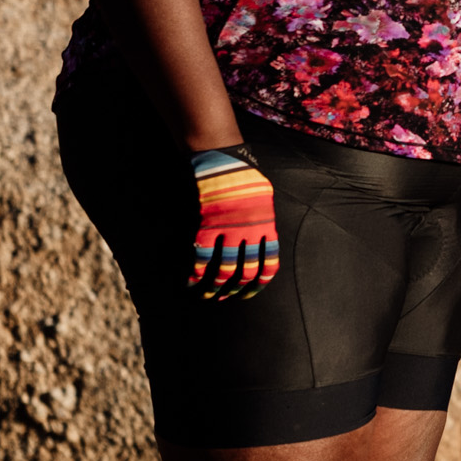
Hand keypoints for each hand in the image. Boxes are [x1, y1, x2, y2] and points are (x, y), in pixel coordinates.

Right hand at [189, 147, 279, 301]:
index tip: (249, 293)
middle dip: (235, 288)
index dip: (260, 283)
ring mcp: (229, 230)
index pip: (269, 264)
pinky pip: (202, 256)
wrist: (225, 163)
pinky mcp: (208, 226)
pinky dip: (196, 272)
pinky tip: (190, 281)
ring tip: (207, 296)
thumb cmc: (246, 179)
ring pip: (223, 268)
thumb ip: (264, 223)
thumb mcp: (266, 200)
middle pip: (246, 271)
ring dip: (215, 286)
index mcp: (267, 226)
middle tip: (225, 297)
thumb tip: (264, 241)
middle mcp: (250, 232)